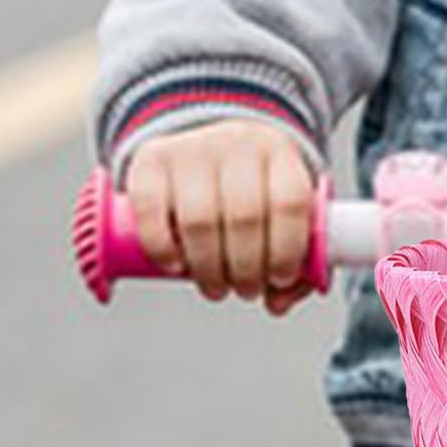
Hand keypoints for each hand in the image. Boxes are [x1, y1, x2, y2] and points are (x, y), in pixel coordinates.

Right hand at [125, 120, 316, 314]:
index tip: (279, 278)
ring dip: (208, 268)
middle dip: (246, 269)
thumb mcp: (285, 216)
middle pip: (244, 216)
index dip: (286, 250)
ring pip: (199, 219)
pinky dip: (161, 246)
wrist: (211, 148)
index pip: (289, 203)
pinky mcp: (151, 158)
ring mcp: (192, 147)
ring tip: (215, 287)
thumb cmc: (256, 190)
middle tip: (246, 291)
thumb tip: (278, 302)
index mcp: (281, 155)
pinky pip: (150, 207)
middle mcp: (238, 144)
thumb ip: (296, 263)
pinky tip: (174, 266)